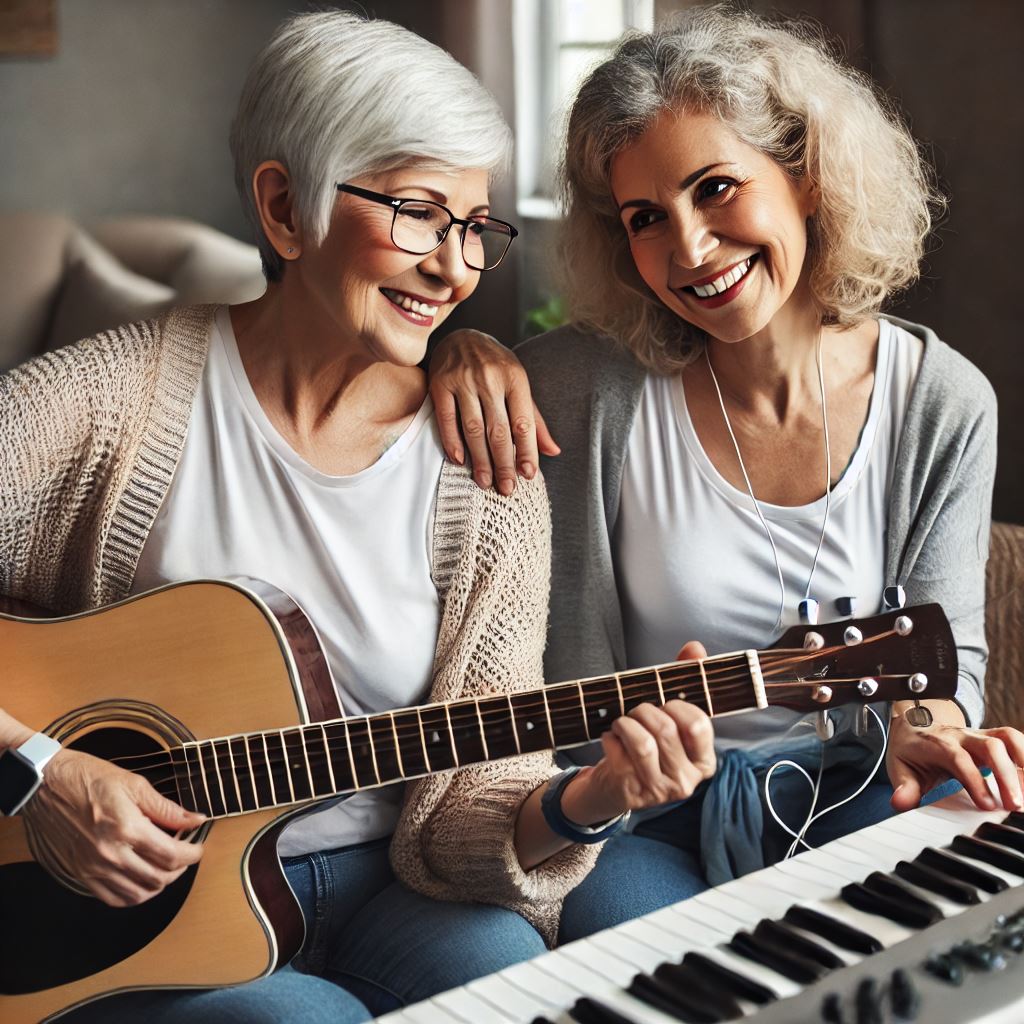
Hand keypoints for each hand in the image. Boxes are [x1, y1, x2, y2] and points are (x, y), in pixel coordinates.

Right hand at [22, 748, 205, 906]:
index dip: (192, 854)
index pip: (171, 855)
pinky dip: (134, 894)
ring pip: (138, 894)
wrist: (47, 785)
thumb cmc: (90, 778)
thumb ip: (167, 808)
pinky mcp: (81, 873)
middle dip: (180, 868)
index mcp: (126, 828)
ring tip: (165, 865)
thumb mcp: (135, 784)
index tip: (198, 847)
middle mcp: (110, 853)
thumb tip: (195, 820)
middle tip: (184, 854)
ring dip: (159, 883)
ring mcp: (93, 867)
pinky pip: (113, 898)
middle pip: (158, 878)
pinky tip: (141, 877)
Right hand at [428, 328, 558, 493]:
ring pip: (474, 428)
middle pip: (498, 430)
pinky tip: (459, 461)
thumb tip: (554, 451)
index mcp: (515, 378)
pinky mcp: (440, 383)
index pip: (523, 422)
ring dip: (480, 459)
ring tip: (485, 482)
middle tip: (506, 488)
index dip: (527, 451)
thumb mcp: (519, 385)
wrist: (462, 336)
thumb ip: (534, 420)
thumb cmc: (496, 367)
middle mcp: (490, 378)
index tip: (528, 475)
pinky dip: (452, 442)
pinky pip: (447, 419)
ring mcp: (463, 380)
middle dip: (504, 463)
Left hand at [561, 641, 715, 822]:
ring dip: (626, 723)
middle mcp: (686, 781)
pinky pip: (618, 751)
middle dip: (645, 710)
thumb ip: (686, 681)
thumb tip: (695, 649)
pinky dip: (610, 737)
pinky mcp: (630, 791)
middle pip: (666, 730)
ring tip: (622, 722)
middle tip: (636, 710)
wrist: (615, 786)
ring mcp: (658, 790)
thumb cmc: (649, 745)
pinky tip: (611, 739)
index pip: (698, 725)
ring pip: (643, 743)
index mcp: (703, 761)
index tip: (665, 703)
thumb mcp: (670, 718)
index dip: (677, 706)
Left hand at [887, 701, 1023, 812]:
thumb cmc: (910, 751)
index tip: (988, 806)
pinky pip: (1015, 739)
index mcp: (938, 744)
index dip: (975, 780)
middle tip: (1016, 805)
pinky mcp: (992, 736)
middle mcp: (962, 736)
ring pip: (1008, 737)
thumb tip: (900, 803)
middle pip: (991, 746)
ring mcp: (979, 734)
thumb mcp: (899, 768)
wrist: (913, 725)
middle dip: (1007, 775)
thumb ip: (903, 786)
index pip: (959, 759)